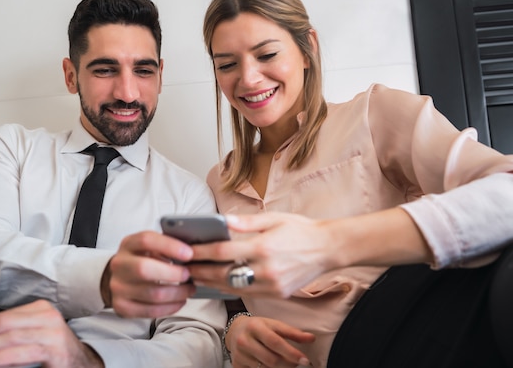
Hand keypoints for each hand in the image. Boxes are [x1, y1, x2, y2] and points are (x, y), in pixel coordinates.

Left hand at [0, 300, 102, 367]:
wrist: (81, 363)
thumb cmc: (53, 350)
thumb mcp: (34, 335)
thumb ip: (13, 334)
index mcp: (41, 309)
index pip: (3, 317)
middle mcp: (48, 317)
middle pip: (5, 324)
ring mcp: (53, 333)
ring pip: (13, 337)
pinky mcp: (56, 350)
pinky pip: (25, 352)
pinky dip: (5, 357)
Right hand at [108, 231, 196, 317]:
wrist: (119, 277)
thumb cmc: (140, 259)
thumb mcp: (149, 247)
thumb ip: (165, 247)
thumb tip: (190, 253)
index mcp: (128, 244)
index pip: (146, 240)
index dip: (169, 246)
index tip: (188, 253)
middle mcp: (120, 265)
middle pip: (144, 269)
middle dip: (173, 273)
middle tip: (188, 275)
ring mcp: (119, 287)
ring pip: (152, 293)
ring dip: (177, 293)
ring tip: (189, 289)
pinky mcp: (122, 306)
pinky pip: (151, 311)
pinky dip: (170, 307)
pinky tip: (179, 301)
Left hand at [189, 212, 336, 297]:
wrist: (328, 248)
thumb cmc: (300, 230)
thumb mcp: (273, 218)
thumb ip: (245, 223)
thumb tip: (221, 222)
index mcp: (263, 247)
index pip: (222, 253)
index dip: (201, 253)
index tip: (186, 250)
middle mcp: (266, 269)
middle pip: (223, 275)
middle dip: (201, 271)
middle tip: (185, 267)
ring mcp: (272, 285)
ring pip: (234, 288)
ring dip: (213, 283)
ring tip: (198, 276)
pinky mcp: (278, 294)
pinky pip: (248, 293)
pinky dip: (232, 288)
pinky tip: (220, 283)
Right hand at [227, 315, 312, 367]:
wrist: (235, 330)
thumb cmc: (259, 327)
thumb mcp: (274, 325)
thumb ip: (293, 333)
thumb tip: (312, 338)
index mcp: (255, 327)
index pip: (275, 342)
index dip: (291, 353)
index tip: (305, 360)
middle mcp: (244, 340)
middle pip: (272, 360)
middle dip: (288, 364)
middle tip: (296, 363)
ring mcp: (239, 354)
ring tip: (285, 363)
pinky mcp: (237, 365)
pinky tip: (272, 366)